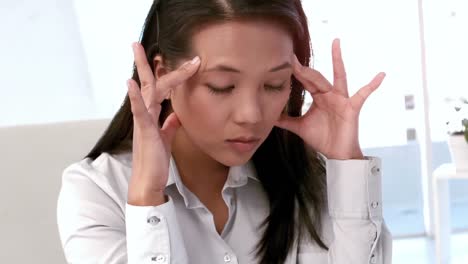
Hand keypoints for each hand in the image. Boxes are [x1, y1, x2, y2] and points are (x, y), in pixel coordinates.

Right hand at [127, 43, 199, 204]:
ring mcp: (143, 121)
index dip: (168, 74)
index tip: (177, 61)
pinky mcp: (145, 131)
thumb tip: (176, 113)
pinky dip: (136, 97)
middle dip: (144, 63)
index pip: (158, 88)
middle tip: (137, 43)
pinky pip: (139, 111)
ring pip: (147, 91)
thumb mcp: (166, 137)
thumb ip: (170, 124)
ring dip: (145, 70)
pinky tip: (131, 83)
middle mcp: (145, 114)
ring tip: (139, 50)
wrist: (149, 180)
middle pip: (147, 83)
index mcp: (151, 114)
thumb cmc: (155, 159)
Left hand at [276, 39, 385, 159]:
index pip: (306, 81)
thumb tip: (270, 116)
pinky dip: (373, 85)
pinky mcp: (352, 108)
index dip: (296, 72)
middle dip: (305, 69)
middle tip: (293, 58)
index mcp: (318, 97)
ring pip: (338, 77)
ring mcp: (342, 99)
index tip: (286, 60)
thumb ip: (286, 120)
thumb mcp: (299, 127)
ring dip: (337, 60)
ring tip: (335, 42)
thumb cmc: (322, 138)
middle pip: (316, 77)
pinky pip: (364, 94)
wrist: (336, 154)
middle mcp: (330, 94)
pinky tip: (381, 75)